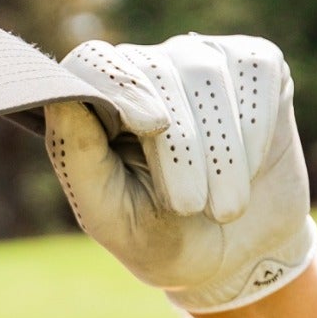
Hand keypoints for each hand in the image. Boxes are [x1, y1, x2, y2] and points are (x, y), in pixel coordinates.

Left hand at [45, 34, 316, 314]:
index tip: (152, 128)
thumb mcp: (111, 217)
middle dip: (180, 147)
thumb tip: (62, 100)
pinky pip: (254, 75)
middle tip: (190, 207)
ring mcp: (199, 59)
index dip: (118, 85)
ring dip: (221, 149)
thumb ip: (79, 160)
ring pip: (207, 74)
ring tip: (225, 208)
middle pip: (156, 72)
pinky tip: (250, 169)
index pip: (92, 61)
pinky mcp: (254, 63)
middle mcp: (146, 70)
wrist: (237, 258)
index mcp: (99, 104)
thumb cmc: (162, 238)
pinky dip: (255, 130)